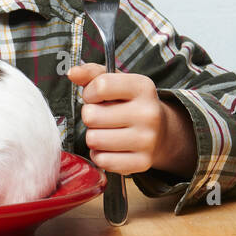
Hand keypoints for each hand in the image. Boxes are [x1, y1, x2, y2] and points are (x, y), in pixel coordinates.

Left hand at [67, 62, 195, 176]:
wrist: (162, 133)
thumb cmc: (131, 104)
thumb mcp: (117, 82)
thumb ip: (92, 74)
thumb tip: (73, 72)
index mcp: (143, 87)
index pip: (100, 86)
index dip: (90, 93)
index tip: (96, 97)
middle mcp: (149, 113)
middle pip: (91, 116)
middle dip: (90, 117)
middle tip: (102, 117)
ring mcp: (147, 139)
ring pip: (94, 140)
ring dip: (93, 137)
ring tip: (106, 132)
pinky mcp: (142, 162)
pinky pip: (102, 160)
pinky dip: (100, 155)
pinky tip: (110, 148)